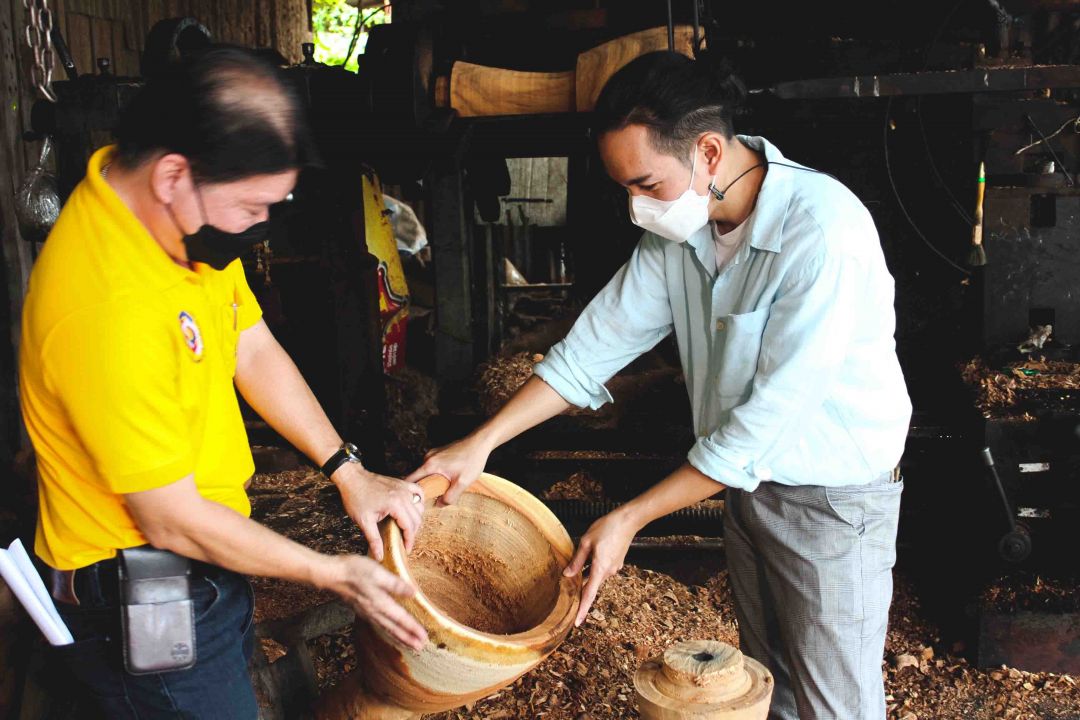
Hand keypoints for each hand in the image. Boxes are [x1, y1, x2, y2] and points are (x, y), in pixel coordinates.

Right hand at [321, 554, 426, 650]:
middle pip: (394, 629)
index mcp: (380, 603)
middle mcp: (374, 612)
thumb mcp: (378, 573)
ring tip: (408, 645)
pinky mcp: (361, 609)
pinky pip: (378, 625)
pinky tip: (388, 631)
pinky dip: (387, 631)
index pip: (401, 619)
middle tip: (420, 648)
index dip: (413, 629)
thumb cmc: (354, 571)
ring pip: (386, 629)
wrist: (331, 575)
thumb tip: (412, 592)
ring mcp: (366, 612)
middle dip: (407, 639)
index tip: (424, 637)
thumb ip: (395, 584)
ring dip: (398, 638)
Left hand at [332, 464, 424, 560]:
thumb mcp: (363, 521)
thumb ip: (374, 540)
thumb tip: (379, 555)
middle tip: (405, 541)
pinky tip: (413, 509)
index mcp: (395, 504)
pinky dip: (419, 502)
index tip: (406, 549)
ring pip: (420, 506)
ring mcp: (404, 487)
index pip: (409, 526)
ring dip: (416, 519)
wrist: (352, 478)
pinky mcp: (402, 483)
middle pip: (417, 518)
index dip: (409, 540)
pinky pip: (418, 492)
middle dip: (413, 532)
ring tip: (407, 528)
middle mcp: (403, 495)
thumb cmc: (356, 497)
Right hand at [403, 433, 492, 505]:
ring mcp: (433, 454)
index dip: (411, 492)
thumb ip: (450, 496)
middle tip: (430, 500)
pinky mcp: (439, 453)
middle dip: (422, 488)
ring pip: (425, 472)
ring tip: (439, 491)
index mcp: (430, 465)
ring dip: (430, 482)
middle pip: (417, 477)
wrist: (480, 442)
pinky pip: (432, 467)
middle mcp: (428, 458)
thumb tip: (440, 504)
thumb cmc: (472, 460)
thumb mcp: (462, 482)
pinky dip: (435, 475)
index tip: (416, 502)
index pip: (410, 480)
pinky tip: (446, 480)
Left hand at [562, 508, 638, 626]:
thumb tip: (567, 575)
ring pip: (595, 576)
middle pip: (591, 585)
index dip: (582, 610)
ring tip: (580, 561)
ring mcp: (614, 568)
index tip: (577, 623)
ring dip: (586, 574)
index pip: (589, 594)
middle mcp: (609, 572)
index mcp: (600, 568)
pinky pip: (601, 570)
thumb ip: (577, 561)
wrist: (628, 520)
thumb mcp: (586, 542)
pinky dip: (593, 568)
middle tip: (568, 590)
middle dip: (580, 587)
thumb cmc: (607, 527)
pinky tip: (590, 555)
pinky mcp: (616, 563)